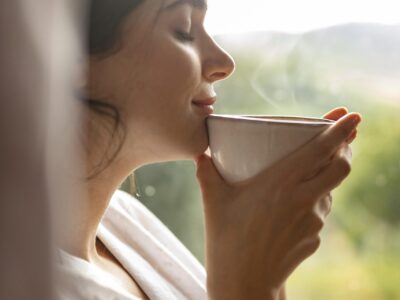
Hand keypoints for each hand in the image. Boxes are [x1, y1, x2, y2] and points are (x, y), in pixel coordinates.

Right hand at [196, 110, 360, 299]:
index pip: (321, 150)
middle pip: (341, 168)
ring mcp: (312, 220)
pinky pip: (321, 211)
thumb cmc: (227, 238)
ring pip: (331, 189)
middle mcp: (303, 199)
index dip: (341, 130)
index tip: (352, 115)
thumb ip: (207, 172)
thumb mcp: (214, 201)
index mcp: (280, 183)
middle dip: (345, 150)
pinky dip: (316, 200)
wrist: (244, 281)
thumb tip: (200, 154)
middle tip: (338, 143)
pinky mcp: (314, 237)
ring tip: (309, 174)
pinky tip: (296, 205)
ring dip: (328, 176)